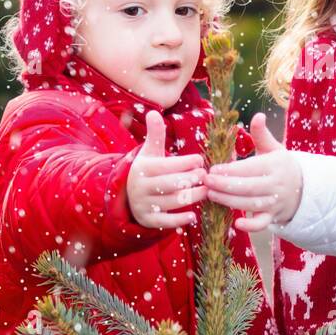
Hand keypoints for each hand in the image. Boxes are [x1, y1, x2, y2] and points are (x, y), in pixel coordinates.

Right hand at [126, 110, 206, 228]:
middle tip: (206, 175)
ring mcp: (144, 205)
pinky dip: (179, 220)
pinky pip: (165, 222)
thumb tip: (154, 112)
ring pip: (171, 202)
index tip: (201, 160)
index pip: (167, 165)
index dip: (185, 163)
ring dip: (191, 197)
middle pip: (171, 184)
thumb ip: (155, 134)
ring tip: (207, 191)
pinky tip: (193, 216)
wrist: (128, 197)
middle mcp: (141, 187)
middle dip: (191, 179)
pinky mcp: (148, 221)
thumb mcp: (149, 152)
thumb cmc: (148, 170)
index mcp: (143, 169)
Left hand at [206, 112, 302, 232]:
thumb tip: (258, 115)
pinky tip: (236, 224)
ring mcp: (275, 202)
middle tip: (206, 181)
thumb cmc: (281, 166)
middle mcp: (276, 184)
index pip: (250, 168)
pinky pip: (263, 224)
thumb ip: (262, 134)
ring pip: (251, 204)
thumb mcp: (274, 148)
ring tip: (211, 195)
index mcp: (275, 165)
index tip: (212, 168)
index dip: (230, 169)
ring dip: (229, 201)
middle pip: (248, 187)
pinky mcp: (273, 216)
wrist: (304, 188)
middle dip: (225, 185)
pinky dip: (252, 227)